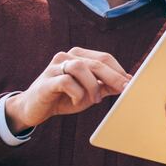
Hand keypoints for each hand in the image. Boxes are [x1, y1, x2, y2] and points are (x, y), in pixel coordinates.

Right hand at [4, 48, 130, 132]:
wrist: (34, 109)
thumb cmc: (64, 98)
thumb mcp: (89, 92)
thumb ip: (105, 86)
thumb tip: (128, 82)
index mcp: (79, 56)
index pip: (105, 58)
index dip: (119, 71)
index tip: (131, 84)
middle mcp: (67, 57)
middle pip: (96, 62)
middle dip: (113, 77)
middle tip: (125, 90)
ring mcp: (55, 67)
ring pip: (80, 68)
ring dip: (92, 86)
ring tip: (94, 100)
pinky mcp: (46, 81)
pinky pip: (66, 82)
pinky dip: (76, 92)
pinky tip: (77, 101)